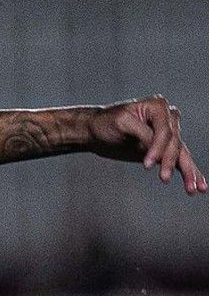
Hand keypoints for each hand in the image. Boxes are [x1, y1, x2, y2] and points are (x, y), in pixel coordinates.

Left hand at [89, 96, 203, 193]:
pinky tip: (198, 186)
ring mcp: (169, 133)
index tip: (146, 165)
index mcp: (158, 107)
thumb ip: (142, 133)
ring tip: (194, 189)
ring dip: (189, 172)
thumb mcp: (121, 124)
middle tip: (163, 179)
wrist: (96, 130)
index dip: (158, 149)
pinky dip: (189, 173)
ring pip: (182, 154)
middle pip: (175, 143)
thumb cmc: (106, 122)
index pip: (165, 132)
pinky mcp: (165, 148)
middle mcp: (168, 118)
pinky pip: (180, 160)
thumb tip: (155, 146)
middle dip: (170, 162)